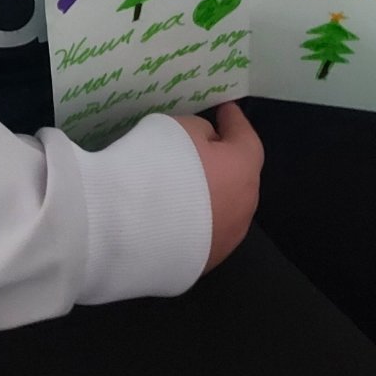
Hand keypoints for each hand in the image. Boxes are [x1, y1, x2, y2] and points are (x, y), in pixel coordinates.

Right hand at [174, 103, 263, 273]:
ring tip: (186, 186)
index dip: (234, 121)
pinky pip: (202, 234)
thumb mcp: (179, 127)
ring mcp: (225, 241)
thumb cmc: (159, 165)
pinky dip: (194, 222)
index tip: (225, 110)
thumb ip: (200, 131)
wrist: (129, 230)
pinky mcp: (201, 265)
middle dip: (224, 162)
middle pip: (238, 177)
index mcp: (243, 168)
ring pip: (223, 210)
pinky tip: (173, 217)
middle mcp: (243, 207)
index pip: (246, 137)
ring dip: (210, 196)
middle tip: (204, 147)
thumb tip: (206, 143)